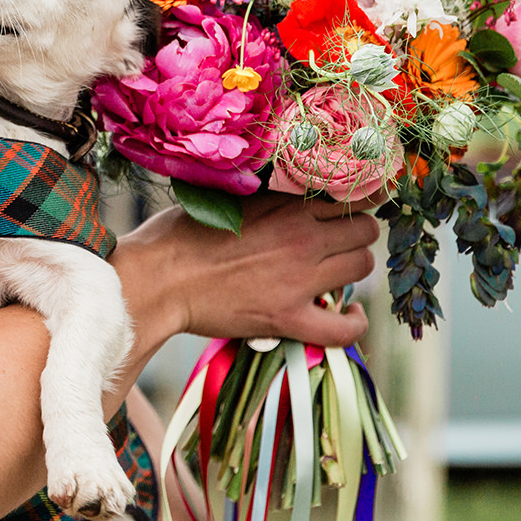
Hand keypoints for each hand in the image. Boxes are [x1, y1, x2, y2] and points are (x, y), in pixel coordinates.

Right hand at [113, 191, 378, 351]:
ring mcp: (299, 280)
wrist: (156, 281)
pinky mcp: (289, 318)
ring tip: (334, 271)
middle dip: (354, 233)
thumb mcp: (220, 198)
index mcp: (284, 205)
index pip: (347, 195)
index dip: (350, 202)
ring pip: (362, 267)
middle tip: (335, 241)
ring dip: (352, 267)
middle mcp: (301, 238)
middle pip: (365, 230)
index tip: (344, 208)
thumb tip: (280, 192)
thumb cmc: (175, 236)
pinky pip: (345, 327)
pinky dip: (353, 322)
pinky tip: (348, 313)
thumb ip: (261, 197)